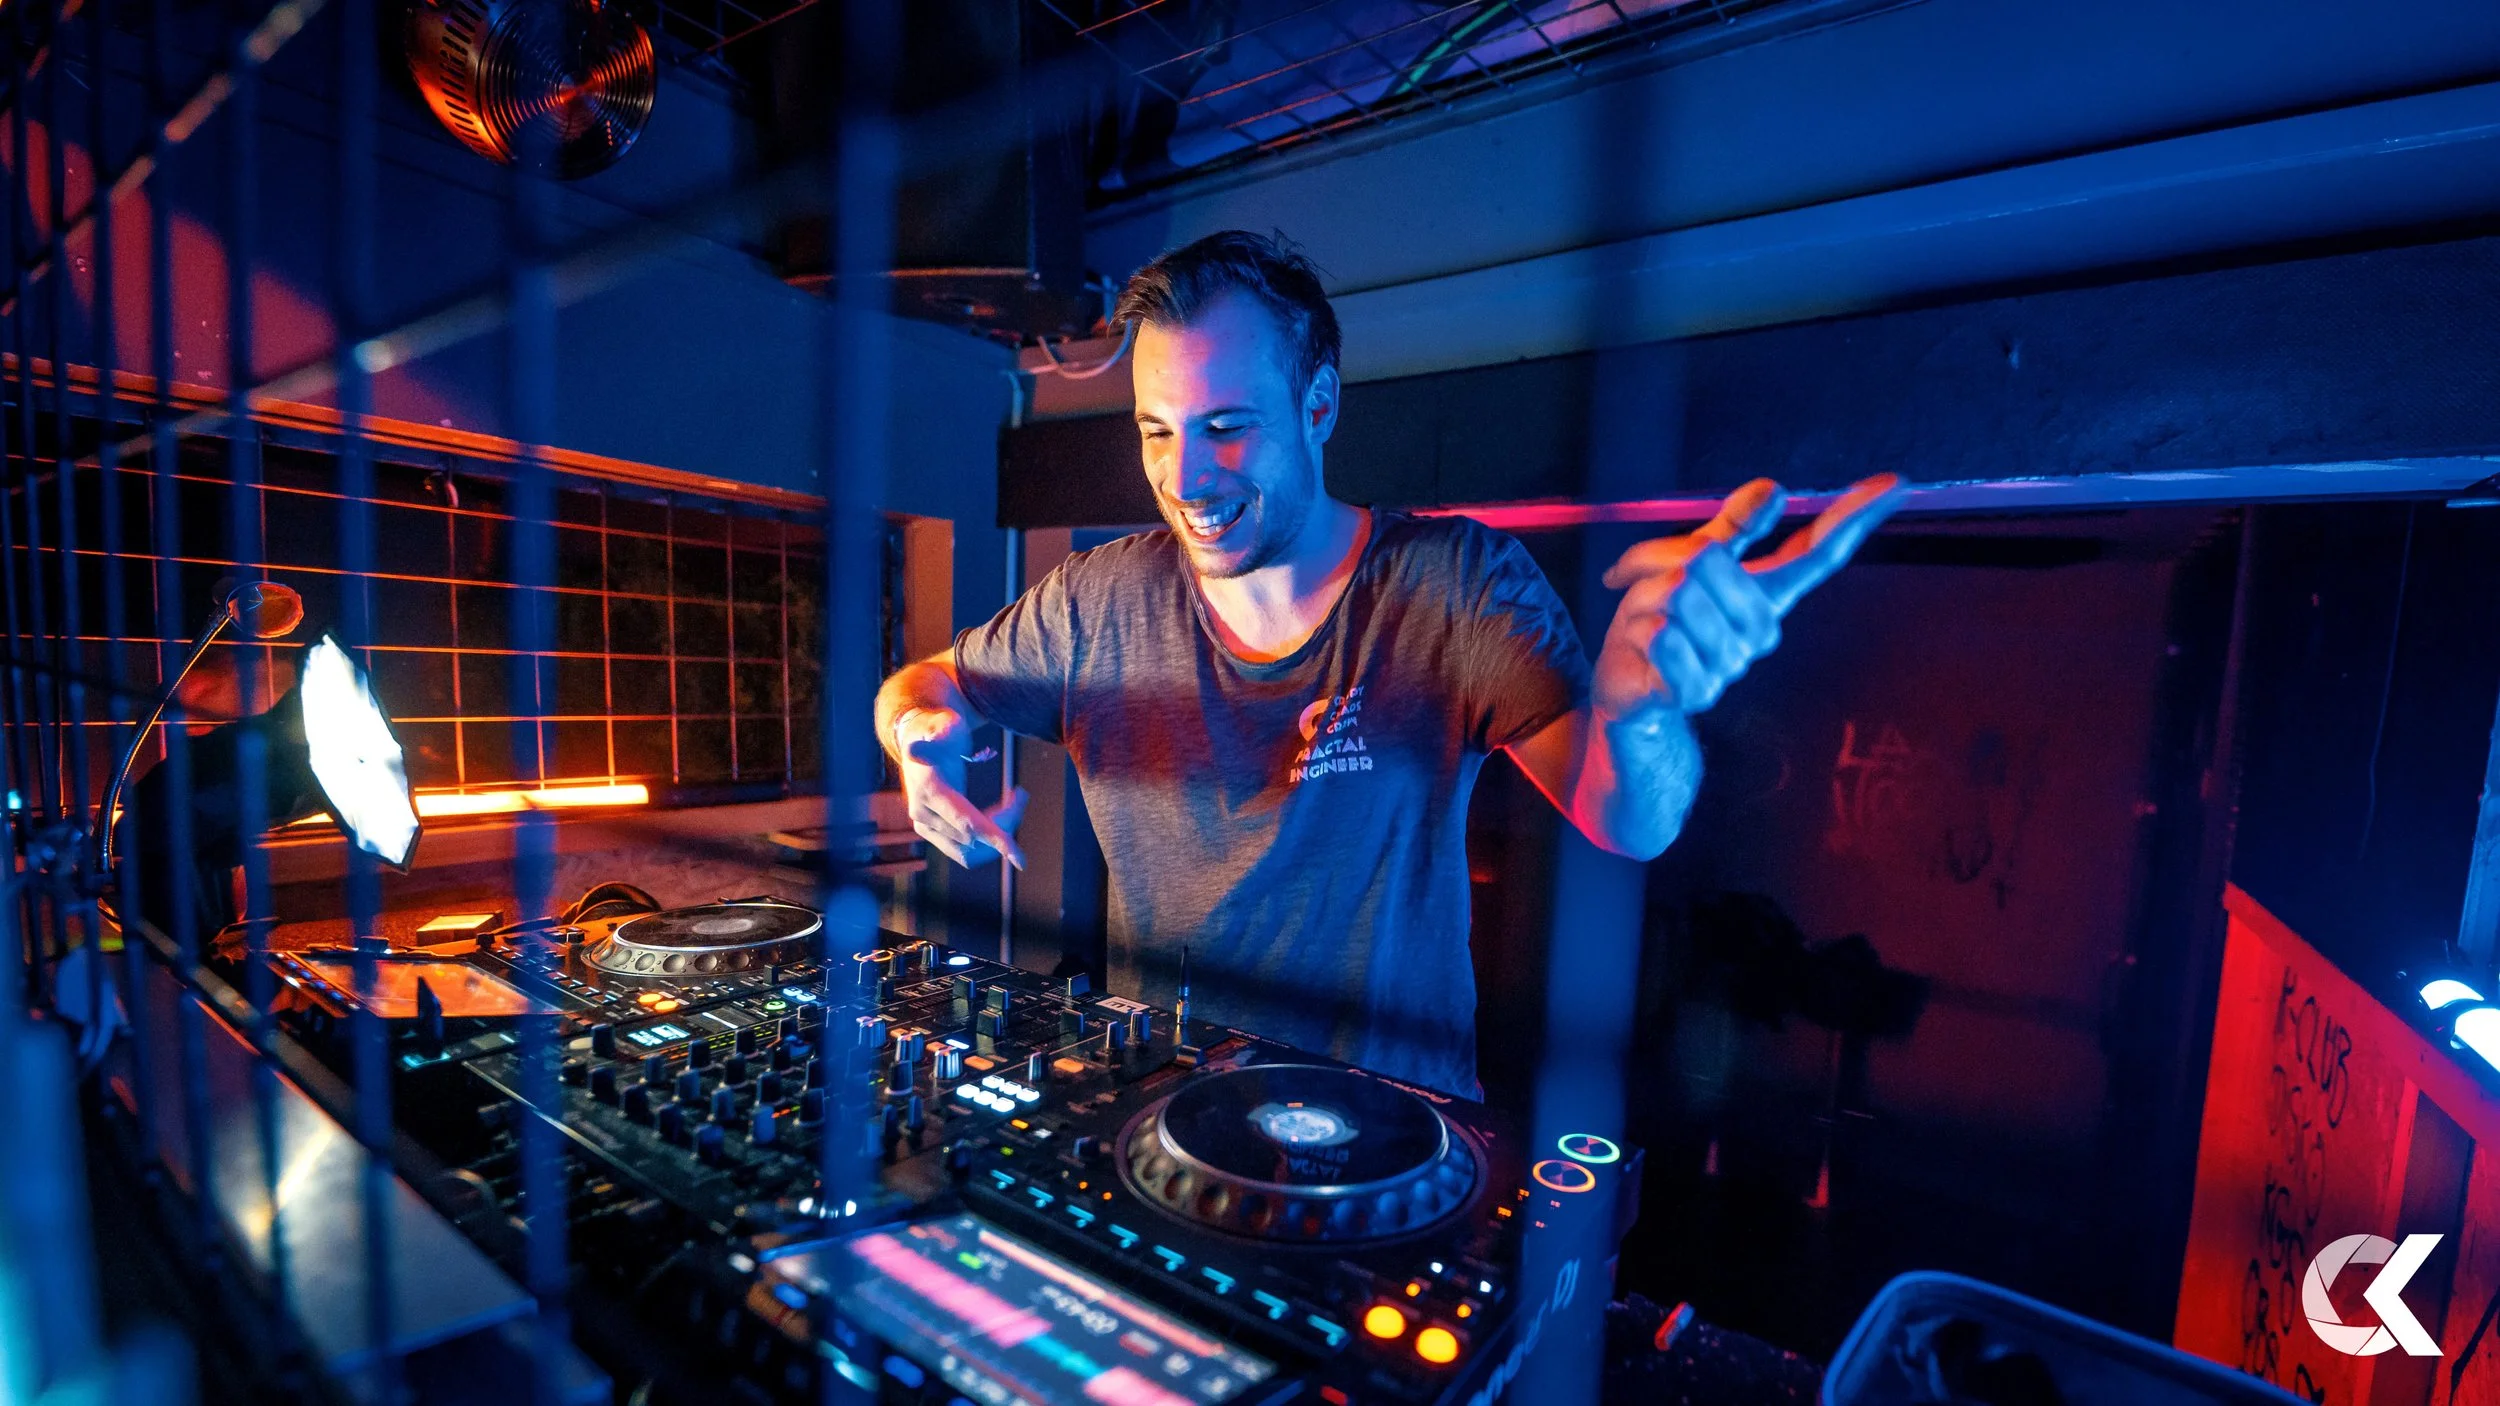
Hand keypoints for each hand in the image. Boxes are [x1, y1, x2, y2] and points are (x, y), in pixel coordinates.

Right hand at [894, 705, 1026, 869]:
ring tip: (1012, 802)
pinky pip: (966, 850)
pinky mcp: (933, 834)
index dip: (995, 839)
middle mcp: (923, 814)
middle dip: (1004, 820)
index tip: (1019, 858)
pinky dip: (986, 839)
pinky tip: (999, 814)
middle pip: (975, 836)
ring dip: (996, 834)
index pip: (967, 823)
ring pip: (971, 849)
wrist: (919, 738)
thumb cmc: (939, 728)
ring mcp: (926, 827)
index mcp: (929, 790)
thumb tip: (915, 750)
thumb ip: (937, 735)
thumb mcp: (943, 725)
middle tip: (1020, 794)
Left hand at [1593, 474, 1906, 720]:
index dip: (1853, 516)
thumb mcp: (1690, 561)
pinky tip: (1645, 646)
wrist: (1627, 680)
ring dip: (1644, 599)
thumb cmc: (1661, 616)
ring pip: (1679, 595)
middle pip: (1708, 561)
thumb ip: (1735, 527)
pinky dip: (1641, 631)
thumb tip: (1776, 489)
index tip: (1895, 483)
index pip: (1818, 551)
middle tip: (1647, 586)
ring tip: (1648, 622)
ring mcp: (1733, 663)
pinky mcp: (1697, 691)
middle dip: (1660, 562)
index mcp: (1767, 594)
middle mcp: (1760, 630)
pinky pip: (1663, 636)